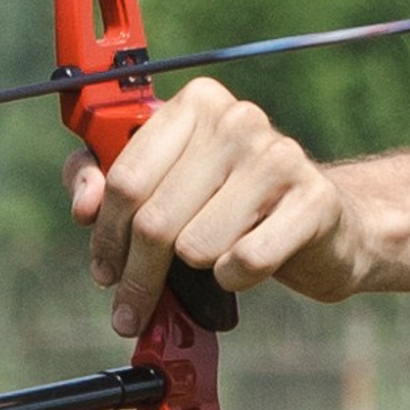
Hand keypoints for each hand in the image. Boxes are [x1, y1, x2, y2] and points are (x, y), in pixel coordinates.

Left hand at [68, 77, 361, 335]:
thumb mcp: (167, 183)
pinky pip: (245, 261)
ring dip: (196, 272)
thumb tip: (86, 205)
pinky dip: (235, 279)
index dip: (106, 235)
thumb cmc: (232, 204)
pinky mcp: (314, 200)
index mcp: (197, 103)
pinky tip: (243, 268)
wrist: (323, 225)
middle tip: (134, 306)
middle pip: (156, 219)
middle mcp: (238, 119)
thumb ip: (108, 180)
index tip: (104, 272)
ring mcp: (280, 157)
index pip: (126, 179)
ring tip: (211, 263)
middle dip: (139, 276)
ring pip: (196, 246)